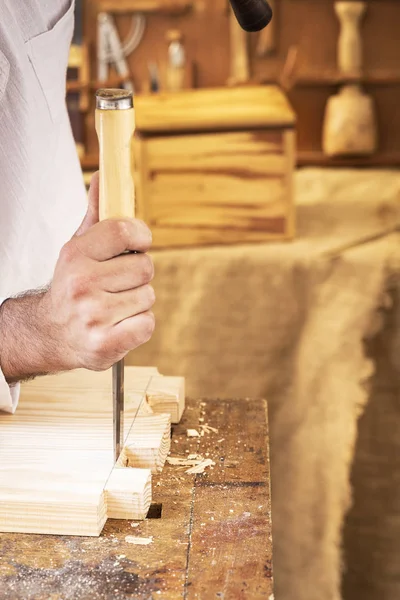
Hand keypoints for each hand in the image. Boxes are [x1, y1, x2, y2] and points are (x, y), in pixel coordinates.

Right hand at [0, 173, 154, 380]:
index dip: (141, 236)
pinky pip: (148, 324)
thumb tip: (103, 178)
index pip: (126, 231)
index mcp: (76, 256)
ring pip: (148, 296)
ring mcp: (93, 316)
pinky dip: (139, 325)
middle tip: (117, 284)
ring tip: (114, 306)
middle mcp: (82, 284)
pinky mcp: (105, 344)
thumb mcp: (77, 249)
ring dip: (138, 301)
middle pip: (145, 267)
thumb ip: (95, 215)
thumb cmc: (71, 287)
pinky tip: (119, 324)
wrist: (50, 333)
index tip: (139, 243)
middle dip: (137, 275)